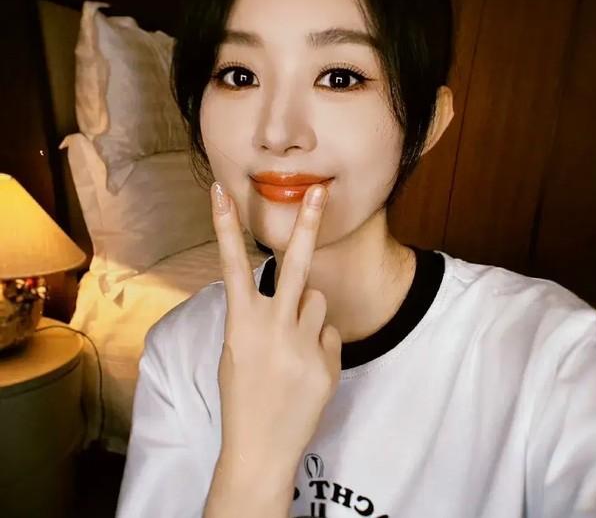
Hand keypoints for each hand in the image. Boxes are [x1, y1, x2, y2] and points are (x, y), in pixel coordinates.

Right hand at [210, 180, 341, 480]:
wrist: (261, 446)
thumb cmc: (242, 395)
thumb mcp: (235, 351)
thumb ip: (256, 318)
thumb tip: (291, 295)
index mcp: (242, 322)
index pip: (232, 264)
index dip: (224, 226)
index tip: (221, 192)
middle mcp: (274, 326)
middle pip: (295, 265)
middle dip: (306, 224)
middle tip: (319, 192)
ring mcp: (303, 344)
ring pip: (317, 300)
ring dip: (308, 313)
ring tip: (293, 347)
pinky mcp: (327, 361)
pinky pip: (329, 333)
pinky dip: (319, 343)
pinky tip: (306, 368)